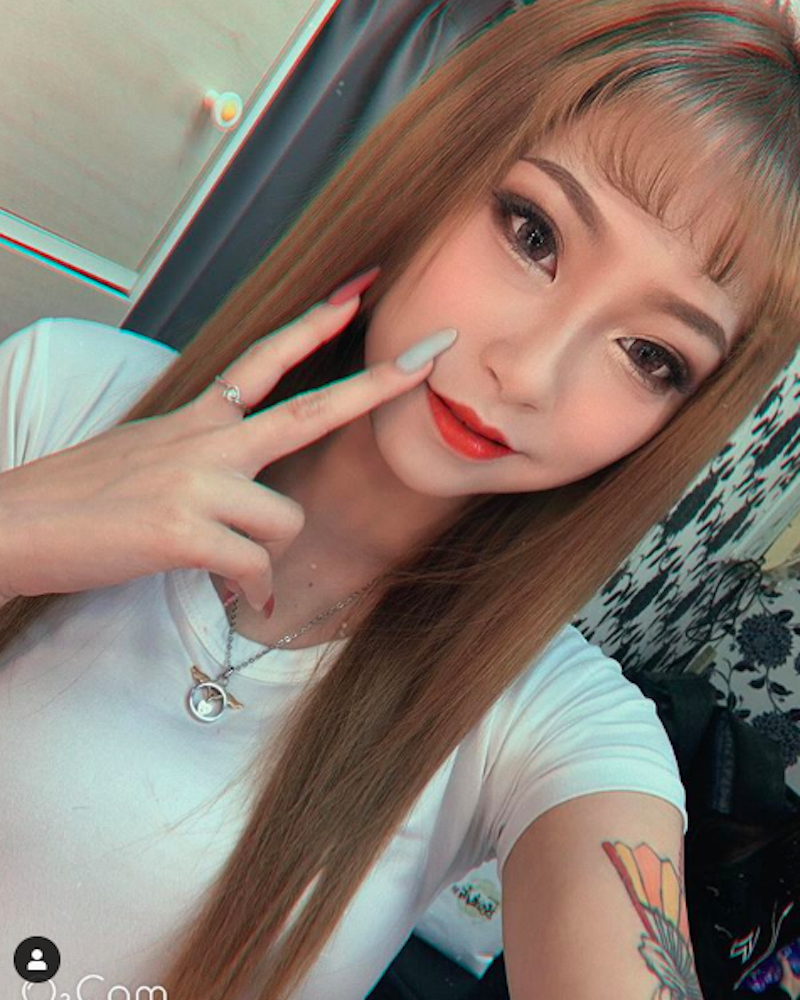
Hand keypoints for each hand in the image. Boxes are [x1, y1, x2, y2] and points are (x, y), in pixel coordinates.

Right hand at [0, 295, 456, 611]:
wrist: (15, 524)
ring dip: (264, 552)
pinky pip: (255, 568)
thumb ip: (204, 465)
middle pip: (309, 411)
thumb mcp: (147, 455)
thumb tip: (247, 519)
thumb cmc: (81, 498)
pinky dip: (250, 589)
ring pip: (284, 521)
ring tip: (222, 560)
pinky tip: (224, 589)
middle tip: (431, 356)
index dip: (314, 326)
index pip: (265, 359)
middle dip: (377, 386)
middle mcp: (206, 442)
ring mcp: (197, 483)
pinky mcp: (184, 531)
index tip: (359, 292)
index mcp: (197, 420)